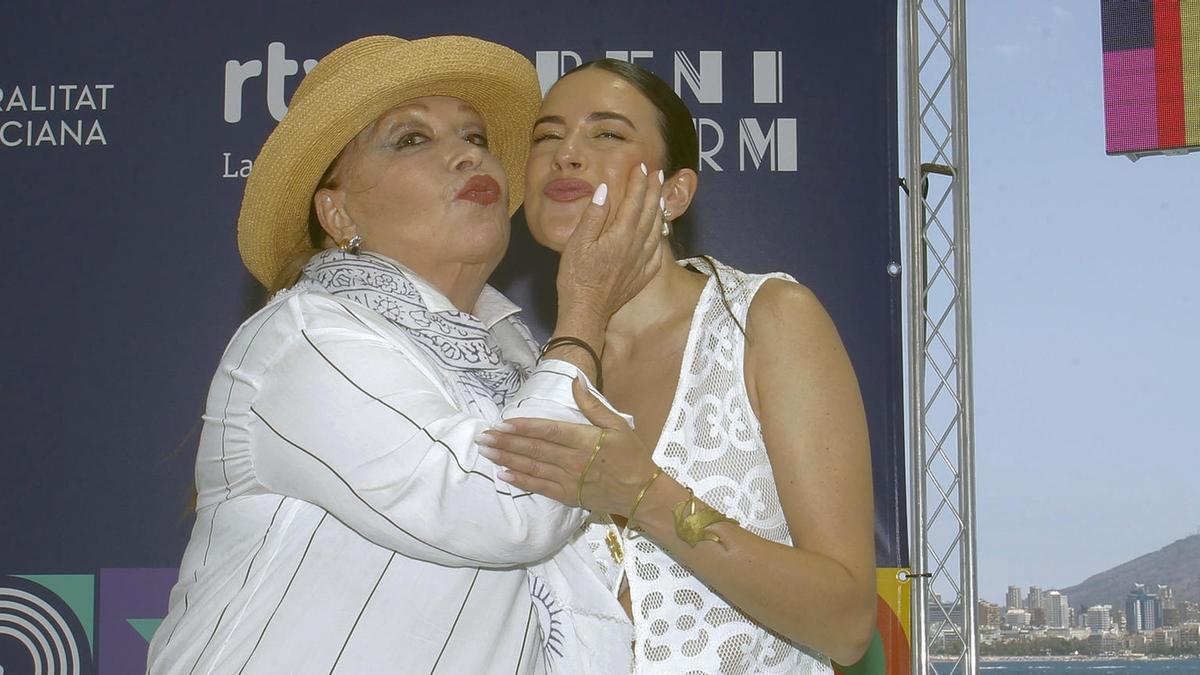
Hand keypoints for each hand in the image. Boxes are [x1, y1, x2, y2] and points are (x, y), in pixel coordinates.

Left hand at [476, 377, 658, 513]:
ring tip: (486, 452)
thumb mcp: (617, 424)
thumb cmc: (631, 455)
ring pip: (531, 467)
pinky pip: (539, 487)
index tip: (502, 423)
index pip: (547, 431)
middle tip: (483, 437)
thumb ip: (592, 404)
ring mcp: (567, 480)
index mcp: (583, 439)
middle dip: (506, 442)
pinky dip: (520, 481)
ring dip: (506, 459)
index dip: (523, 427)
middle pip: (533, 449)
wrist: (641, 492)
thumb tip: (575, 380)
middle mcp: (572, 460)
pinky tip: (503, 474)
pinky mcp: (567, 496)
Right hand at [555, 163, 665, 322]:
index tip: (641, 167)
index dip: (638, 183)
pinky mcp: (641, 276)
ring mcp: (641, 262)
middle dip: (653, 191)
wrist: (587, 311)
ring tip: (661, 198)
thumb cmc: (576, 277)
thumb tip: (605, 190)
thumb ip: (594, 215)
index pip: (634, 202)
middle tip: (658, 174)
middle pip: (649, 213)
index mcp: (621, 235)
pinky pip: (657, 253)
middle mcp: (636, 247)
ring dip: (659, 212)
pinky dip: (660, 238)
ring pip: (656, 231)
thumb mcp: (577, 243)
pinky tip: (660, 235)